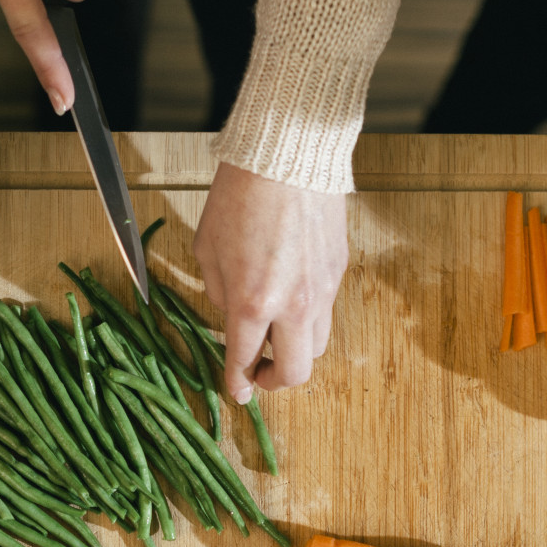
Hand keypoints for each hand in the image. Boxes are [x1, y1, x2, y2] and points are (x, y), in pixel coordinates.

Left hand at [194, 163, 348, 402]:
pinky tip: (290, 298)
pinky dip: (307, 318)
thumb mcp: (207, 248)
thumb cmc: (241, 195)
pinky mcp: (339, 272)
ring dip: (294, 352)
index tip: (237, 392)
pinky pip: (326, 311)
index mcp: (251, 303)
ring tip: (275, 336)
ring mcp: (322, 290)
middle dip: (273, 382)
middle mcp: (293, 305)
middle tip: (258, 372)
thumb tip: (231, 316)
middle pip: (295, 373)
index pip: (243, 362)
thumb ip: (218, 293)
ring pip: (316, 346)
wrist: (288, 154)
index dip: (237, 384)